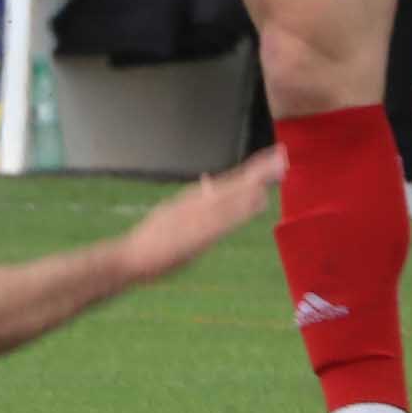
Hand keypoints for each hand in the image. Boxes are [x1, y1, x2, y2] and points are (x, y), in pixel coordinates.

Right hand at [116, 147, 281, 283]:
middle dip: (258, 170)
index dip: (250, 169)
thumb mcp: (172, 214)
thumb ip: (193, 201)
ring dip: (254, 184)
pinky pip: (225, 218)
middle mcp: (197, 203)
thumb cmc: (151, 241)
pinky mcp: (197, 234)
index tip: (270, 157)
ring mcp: (197, 217)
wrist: (130, 257)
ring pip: (232, 197)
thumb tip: (208, 182)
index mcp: (193, 200)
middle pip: (234, 183)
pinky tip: (257, 201)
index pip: (228, 181)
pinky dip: (241, 208)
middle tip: (281, 155)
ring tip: (275, 172)